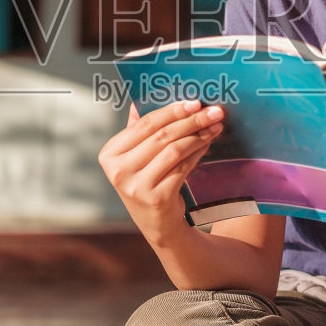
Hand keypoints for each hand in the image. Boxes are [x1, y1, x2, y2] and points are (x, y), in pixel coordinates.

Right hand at [98, 100, 224, 240]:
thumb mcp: (135, 158)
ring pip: (174, 150)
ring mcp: (137, 186)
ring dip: (198, 135)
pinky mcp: (157, 198)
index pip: (144, 124)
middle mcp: (118, 171)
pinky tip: (208, 144)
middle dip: (191, 120)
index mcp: (109, 154)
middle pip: (161, 135)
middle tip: (214, 111)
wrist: (157, 224)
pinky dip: (198, 152)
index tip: (194, 102)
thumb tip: (140, 101)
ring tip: (215, 126)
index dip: (171, 110)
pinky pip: (183, 167)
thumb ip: (137, 131)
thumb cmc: (147, 183)